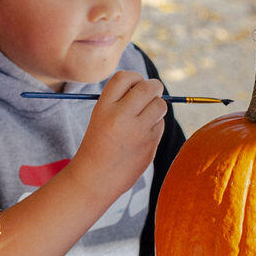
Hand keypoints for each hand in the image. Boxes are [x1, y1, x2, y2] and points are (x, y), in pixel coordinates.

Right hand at [73, 71, 166, 195]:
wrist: (94, 178)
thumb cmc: (97, 144)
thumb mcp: (100, 117)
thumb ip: (121, 101)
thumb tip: (150, 86)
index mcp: (103, 107)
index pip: (125, 77)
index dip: (135, 78)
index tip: (136, 84)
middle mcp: (120, 116)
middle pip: (149, 87)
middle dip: (154, 87)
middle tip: (152, 92)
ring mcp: (137, 131)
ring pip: (160, 105)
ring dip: (156, 107)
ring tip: (143, 118)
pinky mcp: (150, 144)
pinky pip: (161, 125)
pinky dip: (154, 127)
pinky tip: (140, 138)